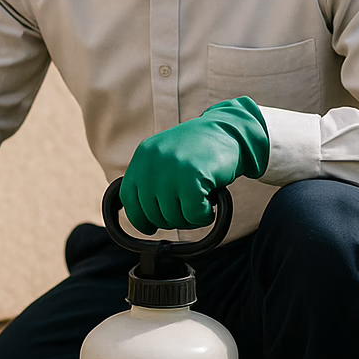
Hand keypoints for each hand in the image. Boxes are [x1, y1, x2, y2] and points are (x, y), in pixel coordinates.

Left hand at [121, 97, 268, 232]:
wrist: (229, 131)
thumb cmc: (200, 150)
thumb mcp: (166, 156)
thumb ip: (151, 178)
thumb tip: (141, 217)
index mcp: (144, 156)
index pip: (129, 198)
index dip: (140, 218)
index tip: (150, 227)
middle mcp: (153, 162)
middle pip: (152, 213)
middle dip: (172, 219)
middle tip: (188, 210)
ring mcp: (172, 169)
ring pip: (172, 217)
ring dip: (189, 219)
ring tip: (201, 203)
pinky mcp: (193, 178)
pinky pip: (193, 215)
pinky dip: (204, 216)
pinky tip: (210, 205)